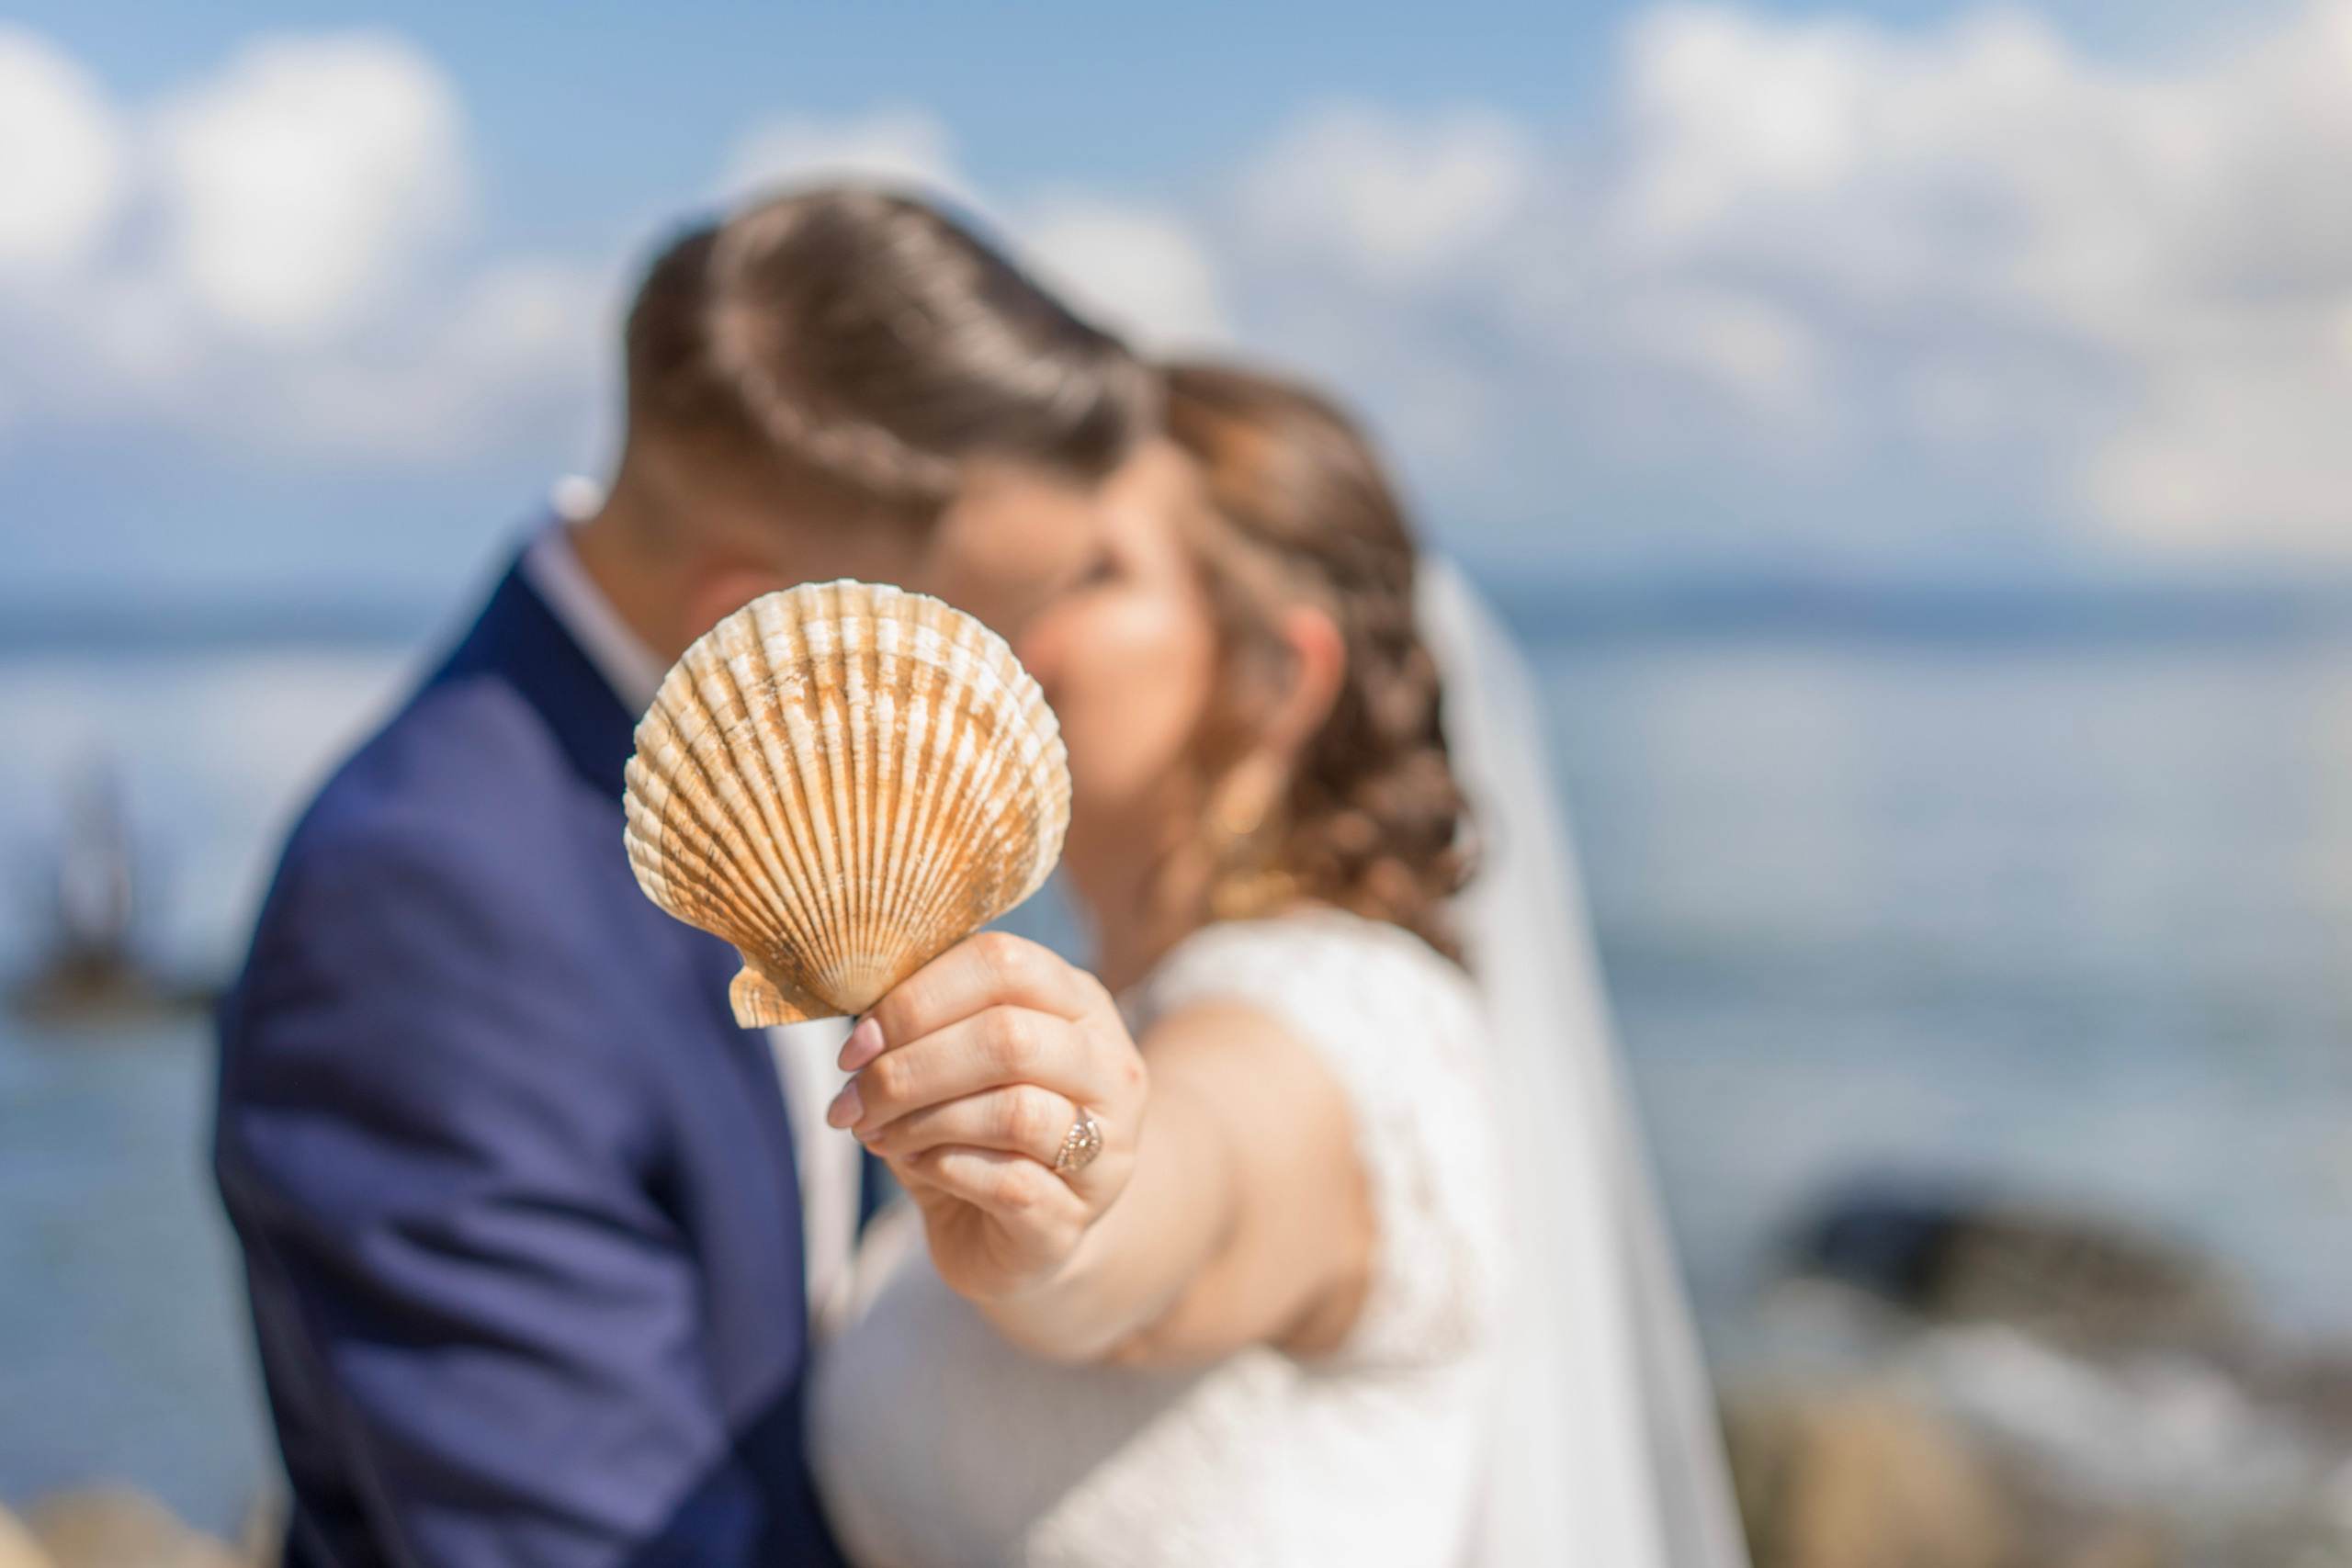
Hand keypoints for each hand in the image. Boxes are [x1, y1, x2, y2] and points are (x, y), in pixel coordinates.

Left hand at [826, 932, 1147, 1302]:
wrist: (1012, 1237)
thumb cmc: (972, 1134)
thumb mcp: (951, 1065)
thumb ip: (919, 1032)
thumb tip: (860, 1035)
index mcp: (1078, 1004)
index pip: (1004, 964)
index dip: (918, 998)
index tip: (857, 1046)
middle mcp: (1109, 1068)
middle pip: (1010, 1038)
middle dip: (911, 1067)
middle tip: (855, 1098)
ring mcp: (1106, 1147)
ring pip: (1014, 1112)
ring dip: (924, 1120)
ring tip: (879, 1133)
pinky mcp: (1073, 1218)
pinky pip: (1007, 1182)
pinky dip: (942, 1168)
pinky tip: (913, 1165)